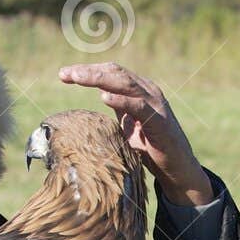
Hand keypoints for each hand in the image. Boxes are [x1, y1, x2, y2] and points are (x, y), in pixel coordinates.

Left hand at [58, 63, 215, 205]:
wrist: (177, 169)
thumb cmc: (151, 149)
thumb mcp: (128, 127)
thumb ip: (116, 113)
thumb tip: (88, 115)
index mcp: (138, 91)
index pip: (110, 72)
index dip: (87, 71)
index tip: (63, 74)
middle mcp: (147, 91)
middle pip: (114, 72)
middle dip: (88, 71)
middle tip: (65, 73)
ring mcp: (155, 104)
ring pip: (124, 83)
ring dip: (99, 79)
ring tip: (78, 78)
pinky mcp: (159, 121)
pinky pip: (138, 106)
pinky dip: (121, 101)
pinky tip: (104, 98)